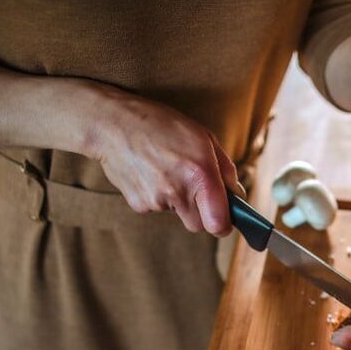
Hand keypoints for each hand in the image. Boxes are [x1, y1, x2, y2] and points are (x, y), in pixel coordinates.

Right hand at [83, 83, 242, 235]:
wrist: (113, 124)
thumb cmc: (162, 125)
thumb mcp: (203, 137)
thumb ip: (225, 169)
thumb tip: (237, 194)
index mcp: (200, 174)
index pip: (218, 224)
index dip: (224, 225)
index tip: (225, 220)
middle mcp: (178, 192)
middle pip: (198, 225)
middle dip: (201, 212)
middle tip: (194, 187)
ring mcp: (156, 201)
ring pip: (177, 214)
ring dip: (178, 200)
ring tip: (167, 170)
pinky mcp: (138, 204)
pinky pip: (157, 208)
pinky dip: (158, 196)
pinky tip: (151, 173)